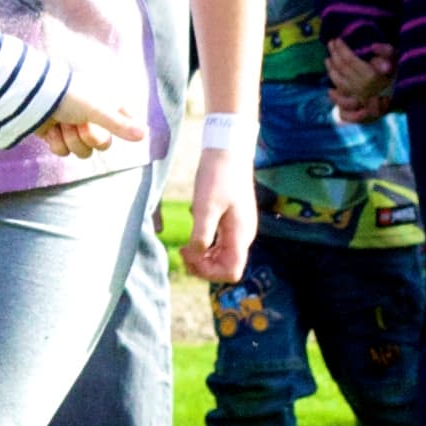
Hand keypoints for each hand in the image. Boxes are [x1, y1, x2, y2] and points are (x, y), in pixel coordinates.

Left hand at [33, 72, 146, 161]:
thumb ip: (120, 124)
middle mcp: (94, 117)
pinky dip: (56, 141)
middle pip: (102, 145)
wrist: (32, 97)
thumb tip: (144, 136)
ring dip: (70, 139)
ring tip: (62, 123)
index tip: (103, 121)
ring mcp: (75, 127)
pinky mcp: (57, 134)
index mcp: (108, 105)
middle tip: (79, 122)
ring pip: (82, 151)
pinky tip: (50, 129)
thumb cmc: (68, 96)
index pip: (127, 126)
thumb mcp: (97, 108)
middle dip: (88, 136)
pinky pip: (63, 151)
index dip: (117, 130)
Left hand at [183, 141, 256, 285]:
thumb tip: (195, 255)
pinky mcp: (233, 222)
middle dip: (203, 267)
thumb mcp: (205, 206)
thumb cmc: (217, 176)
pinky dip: (206, 248)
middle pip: (226, 268)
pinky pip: (220, 246)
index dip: (209, 272)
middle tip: (181, 251)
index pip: (231, 272)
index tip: (189, 255)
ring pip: (223, 258)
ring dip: (203, 259)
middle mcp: (243, 236)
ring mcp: (239, 229)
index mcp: (240, 235)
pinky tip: (192, 238)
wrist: (228, 152)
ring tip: (183, 248)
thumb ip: (201, 234)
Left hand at [326, 35, 392, 122]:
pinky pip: (342, 101)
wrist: (406, 95)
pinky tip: (329, 88)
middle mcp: (363, 87)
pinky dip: (334, 94)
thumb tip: (373, 46)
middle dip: (334, 54)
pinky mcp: (359, 106)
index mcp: (371, 75)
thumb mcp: (396, 60)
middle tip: (330, 44)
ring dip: (331, 69)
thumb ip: (386, 52)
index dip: (341, 49)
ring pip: (339, 82)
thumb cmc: (400, 73)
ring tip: (328, 58)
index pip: (349, 60)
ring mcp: (359, 97)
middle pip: (342, 68)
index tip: (337, 39)